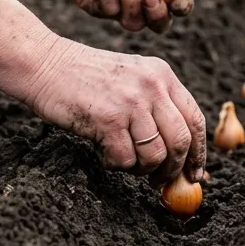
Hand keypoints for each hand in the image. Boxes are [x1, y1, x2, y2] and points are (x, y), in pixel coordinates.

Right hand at [27, 37, 206, 183]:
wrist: (45, 64)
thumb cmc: (85, 79)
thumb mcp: (131, 78)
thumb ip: (156, 106)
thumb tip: (180, 154)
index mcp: (163, 75)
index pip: (196, 119)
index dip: (199, 152)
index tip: (195, 174)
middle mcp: (152, 86)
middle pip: (182, 141)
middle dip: (173, 168)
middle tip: (160, 181)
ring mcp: (131, 102)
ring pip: (155, 154)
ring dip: (142, 169)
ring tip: (125, 161)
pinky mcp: (108, 119)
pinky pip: (126, 159)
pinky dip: (117, 165)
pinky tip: (105, 153)